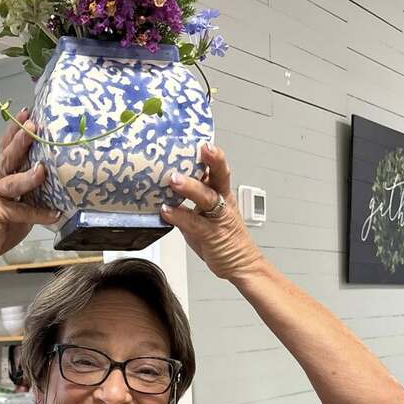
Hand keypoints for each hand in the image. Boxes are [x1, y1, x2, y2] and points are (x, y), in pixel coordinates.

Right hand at [0, 107, 60, 268]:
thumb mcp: (17, 204)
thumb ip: (31, 192)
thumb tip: (55, 184)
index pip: (6, 147)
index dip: (15, 129)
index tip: (27, 112)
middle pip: (8, 155)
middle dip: (21, 138)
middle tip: (33, 124)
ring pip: (12, 180)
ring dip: (28, 174)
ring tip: (42, 168)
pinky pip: (22, 211)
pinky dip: (40, 213)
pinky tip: (55, 213)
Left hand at [160, 142, 261, 282]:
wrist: (240, 264)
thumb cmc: (221, 239)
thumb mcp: (203, 215)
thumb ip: (187, 202)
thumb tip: (163, 191)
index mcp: (221, 193)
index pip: (217, 168)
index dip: (211, 154)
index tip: (201, 139)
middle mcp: (222, 202)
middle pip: (220, 175)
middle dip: (213, 160)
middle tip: (201, 148)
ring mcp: (219, 218)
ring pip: (207, 197)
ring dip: (190, 187)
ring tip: (174, 179)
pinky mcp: (213, 235)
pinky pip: (195, 223)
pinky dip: (180, 216)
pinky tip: (166, 211)